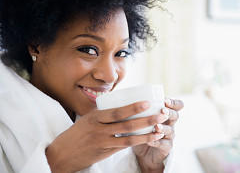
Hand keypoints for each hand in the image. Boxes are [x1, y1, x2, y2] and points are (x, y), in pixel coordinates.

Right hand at [45, 101, 167, 172]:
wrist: (60, 155)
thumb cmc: (74, 134)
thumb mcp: (86, 120)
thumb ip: (103, 115)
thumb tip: (121, 107)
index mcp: (94, 118)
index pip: (117, 112)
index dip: (133, 107)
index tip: (148, 103)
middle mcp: (99, 130)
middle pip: (126, 125)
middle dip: (146, 120)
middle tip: (161, 115)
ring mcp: (102, 143)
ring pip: (128, 139)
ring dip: (146, 135)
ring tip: (159, 130)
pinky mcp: (104, 154)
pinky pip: (123, 147)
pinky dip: (136, 143)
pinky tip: (147, 140)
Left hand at [133, 98, 183, 172]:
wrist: (144, 151)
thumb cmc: (141, 129)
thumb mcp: (140, 117)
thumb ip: (137, 108)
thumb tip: (122, 96)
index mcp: (165, 113)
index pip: (177, 105)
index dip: (173, 102)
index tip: (165, 100)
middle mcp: (170, 123)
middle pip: (175, 116)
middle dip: (169, 112)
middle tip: (162, 110)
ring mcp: (169, 136)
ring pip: (170, 130)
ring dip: (163, 128)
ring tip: (156, 127)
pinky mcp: (166, 147)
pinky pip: (163, 144)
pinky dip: (156, 142)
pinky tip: (149, 141)